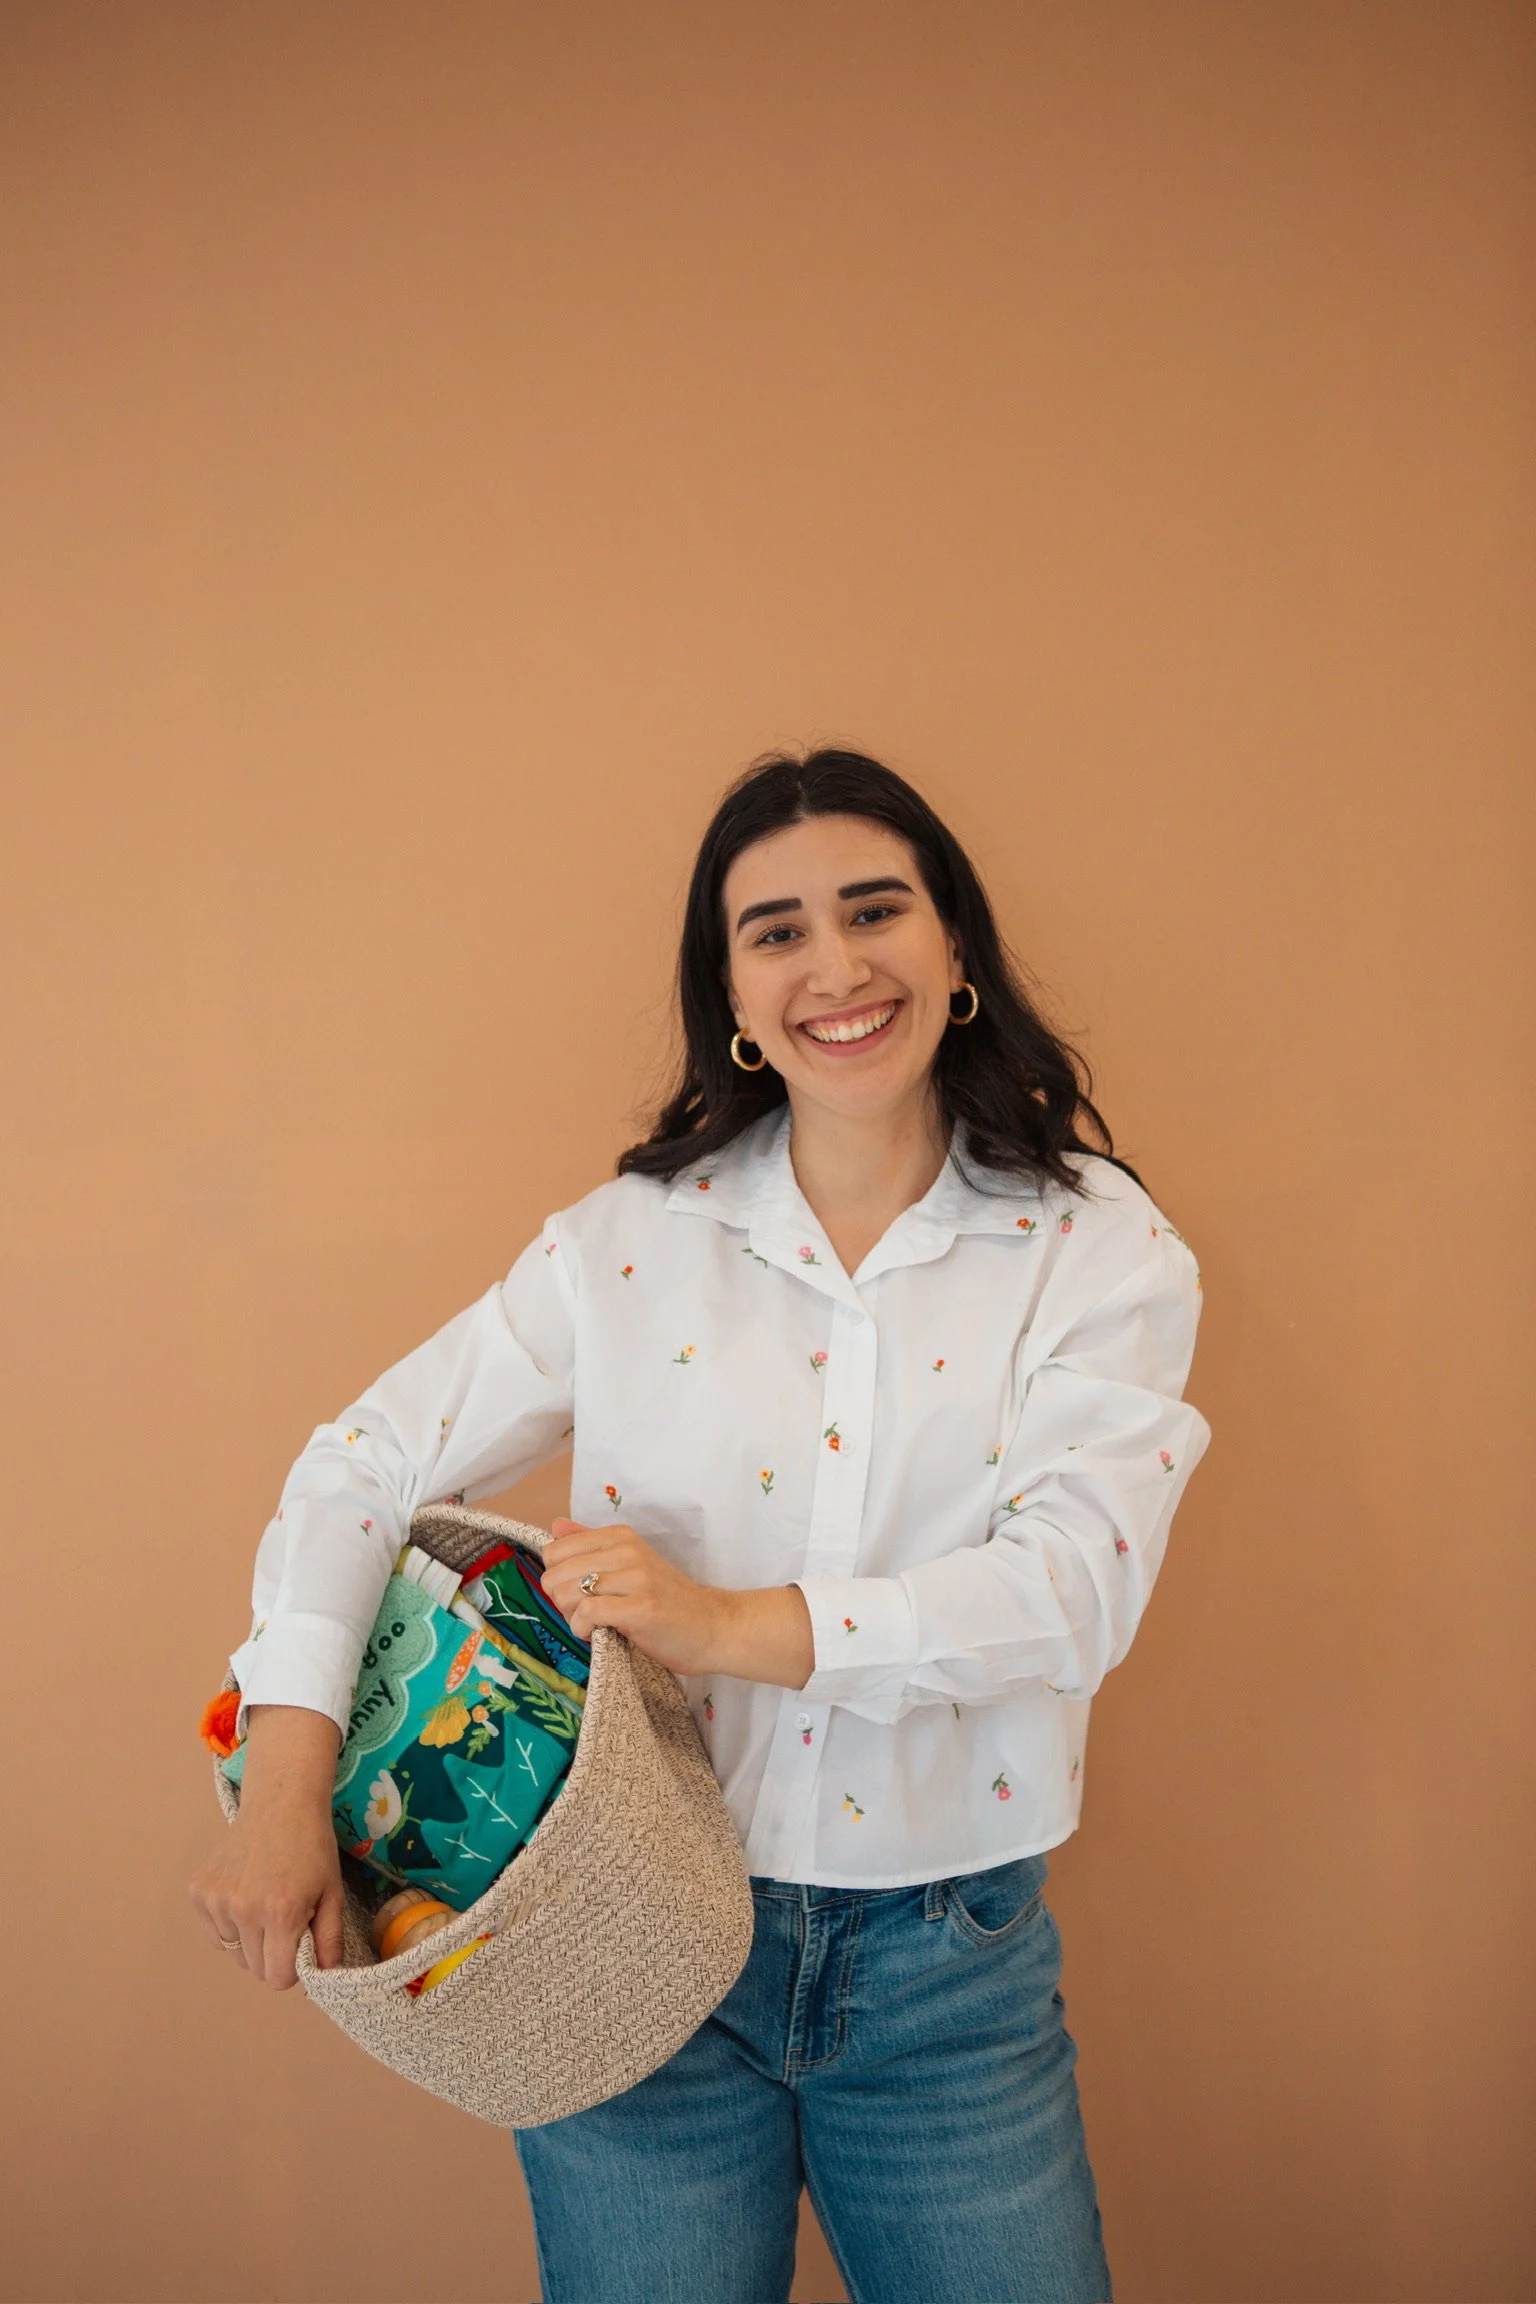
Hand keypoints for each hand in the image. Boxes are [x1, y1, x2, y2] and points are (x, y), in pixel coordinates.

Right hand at [188, 1705, 345, 1988]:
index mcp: (280, 1913)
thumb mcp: (332, 1894)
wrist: (280, 1802)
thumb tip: (325, 1979)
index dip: (291, 1968)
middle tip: (285, 1919)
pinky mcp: (198, 1891)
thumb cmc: (312, 1847)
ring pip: (233, 1952)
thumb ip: (329, 1941)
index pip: (276, 1978)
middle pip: (254, 1968)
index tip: (299, 1946)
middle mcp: (243, 1910)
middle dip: (272, 1954)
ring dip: (250, 1939)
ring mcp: (215, 1900)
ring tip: (264, 1901)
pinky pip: (215, 1932)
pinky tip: (244, 1893)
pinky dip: (229, 1924)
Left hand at [540, 1517, 734, 1676]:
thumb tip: (556, 1526)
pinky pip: (588, 1613)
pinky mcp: (642, 1607)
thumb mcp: (630, 1563)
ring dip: (572, 1618)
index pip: (554, 1551)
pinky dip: (583, 1629)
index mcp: (620, 1536)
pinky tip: (598, 1635)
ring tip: (594, 1625)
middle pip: (555, 1574)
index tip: (580, 1595)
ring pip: (568, 1593)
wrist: (713, 1627)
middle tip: (586, 1615)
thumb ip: (591, 1544)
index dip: (558, 1579)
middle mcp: (627, 1550)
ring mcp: (636, 1578)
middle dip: (561, 1601)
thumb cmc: (667, 1600)